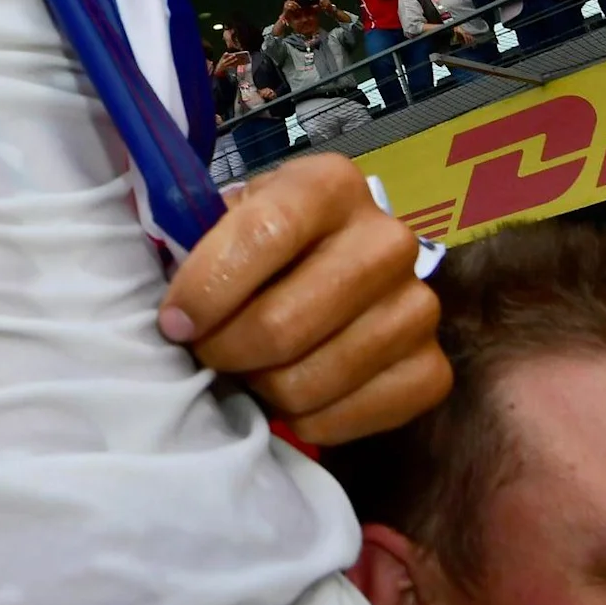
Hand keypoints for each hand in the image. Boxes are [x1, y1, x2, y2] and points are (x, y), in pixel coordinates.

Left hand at [159, 154, 448, 443]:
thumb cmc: (259, 248)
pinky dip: (308, 420)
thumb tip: (173, 313)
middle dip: (226, 350)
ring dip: (262, 387)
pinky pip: (354, 416)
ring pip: (312, 378)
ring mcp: (418, 306)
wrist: (324, 272)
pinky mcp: (432, 367)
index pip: (265, 234)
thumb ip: (196, 245)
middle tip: (208, 352)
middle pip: (284, 322)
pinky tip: (292, 397)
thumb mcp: (227, 220)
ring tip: (250, 369)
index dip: (208, 288)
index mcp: (331, 184)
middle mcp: (388, 239)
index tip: (175, 322)